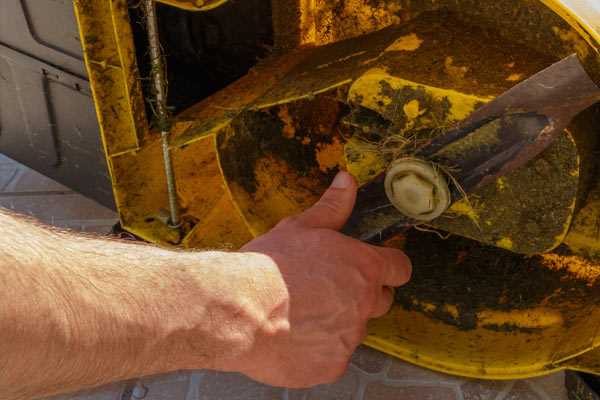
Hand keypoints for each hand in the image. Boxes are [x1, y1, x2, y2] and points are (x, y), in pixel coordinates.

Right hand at [236, 171, 411, 387]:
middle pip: (382, 301)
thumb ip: (333, 207)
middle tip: (329, 289)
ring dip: (337, 322)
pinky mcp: (331, 366)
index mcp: (364, 268)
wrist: (240, 311)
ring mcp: (349, 338)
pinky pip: (333, 357)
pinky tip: (293, 337)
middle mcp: (364, 304)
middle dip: (364, 295)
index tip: (375, 266)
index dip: (389, 266)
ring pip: (353, 330)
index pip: (400, 268)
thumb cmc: (269, 266)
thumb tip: (348, 180)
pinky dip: (319, 350)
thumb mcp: (301, 227)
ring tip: (302, 313)